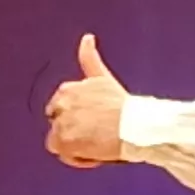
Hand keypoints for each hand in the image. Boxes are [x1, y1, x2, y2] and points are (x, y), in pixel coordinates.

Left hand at [43, 33, 126, 167]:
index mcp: (68, 89)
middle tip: (95, 136)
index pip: (60, 105)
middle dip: (72, 129)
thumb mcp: (102, 78)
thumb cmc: (123, 105)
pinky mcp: (64, 141)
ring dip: (75, 144)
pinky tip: (95, 155)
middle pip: (58, 122)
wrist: (136, 126)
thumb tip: (86, 37)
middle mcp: (61, 103)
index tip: (94, 121)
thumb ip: (89, 58)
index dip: (77, 115)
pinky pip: (62, 154)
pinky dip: (77, 158)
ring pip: (59, 139)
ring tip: (98, 146)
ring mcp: (61, 122)